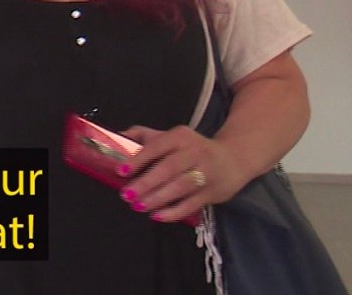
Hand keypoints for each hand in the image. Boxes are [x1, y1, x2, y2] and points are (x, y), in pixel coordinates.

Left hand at [116, 125, 247, 222]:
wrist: (234, 159)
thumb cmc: (193, 148)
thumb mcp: (171, 136)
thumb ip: (144, 136)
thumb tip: (116, 137)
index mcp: (181, 137)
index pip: (158, 146)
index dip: (139, 159)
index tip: (122, 171)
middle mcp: (195, 153)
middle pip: (169, 169)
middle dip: (146, 183)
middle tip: (127, 194)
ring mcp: (206, 173)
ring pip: (180, 187)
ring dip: (158, 198)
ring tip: (138, 206)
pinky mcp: (213, 192)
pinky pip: (192, 204)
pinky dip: (174, 212)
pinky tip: (157, 216)